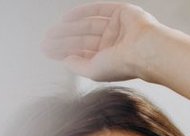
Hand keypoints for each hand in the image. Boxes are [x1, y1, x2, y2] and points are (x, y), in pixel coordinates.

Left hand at [40, 2, 160, 82]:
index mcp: (109, 60)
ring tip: (51, 33)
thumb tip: (65, 59)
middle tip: (44, 42)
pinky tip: (66, 18)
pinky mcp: (121, 13)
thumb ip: (78, 66)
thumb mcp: (94, 70)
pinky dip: (82, 12)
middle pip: (82, 40)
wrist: (144, 51)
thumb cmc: (122, 65)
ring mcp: (117, 28)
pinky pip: (98, 10)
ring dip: (68, 29)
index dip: (64, 52)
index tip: (47, 52)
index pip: (83, 54)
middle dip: (63, 41)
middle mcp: (113, 44)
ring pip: (87, 26)